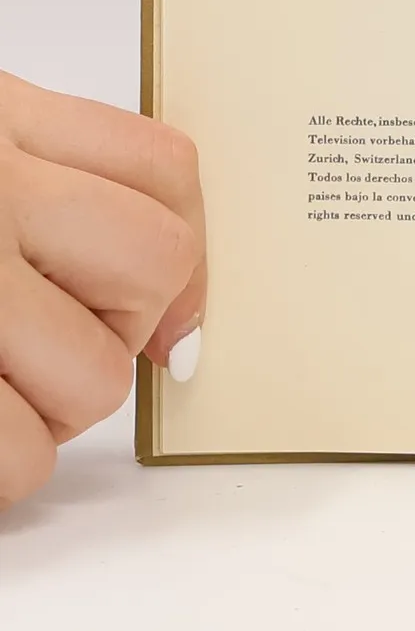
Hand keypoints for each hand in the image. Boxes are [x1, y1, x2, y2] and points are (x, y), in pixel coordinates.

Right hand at [0, 72, 204, 506]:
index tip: (165, 307)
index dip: (182, 246)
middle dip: (116, 326)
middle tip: (33, 339)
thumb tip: (167, 293)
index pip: (164, 168)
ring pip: (95, 379)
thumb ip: (46, 174)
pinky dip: (4, 463)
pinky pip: (18, 455)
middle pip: (156, 268)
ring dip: (46, 406)